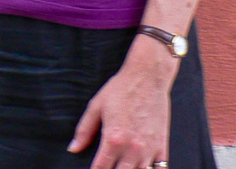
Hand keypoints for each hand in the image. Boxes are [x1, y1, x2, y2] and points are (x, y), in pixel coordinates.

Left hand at [66, 54, 172, 168]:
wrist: (147, 76)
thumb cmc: (122, 88)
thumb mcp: (97, 106)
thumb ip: (84, 130)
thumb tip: (74, 148)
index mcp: (113, 139)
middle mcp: (131, 148)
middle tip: (108, 166)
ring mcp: (148, 149)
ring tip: (123, 166)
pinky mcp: (161, 146)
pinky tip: (143, 168)